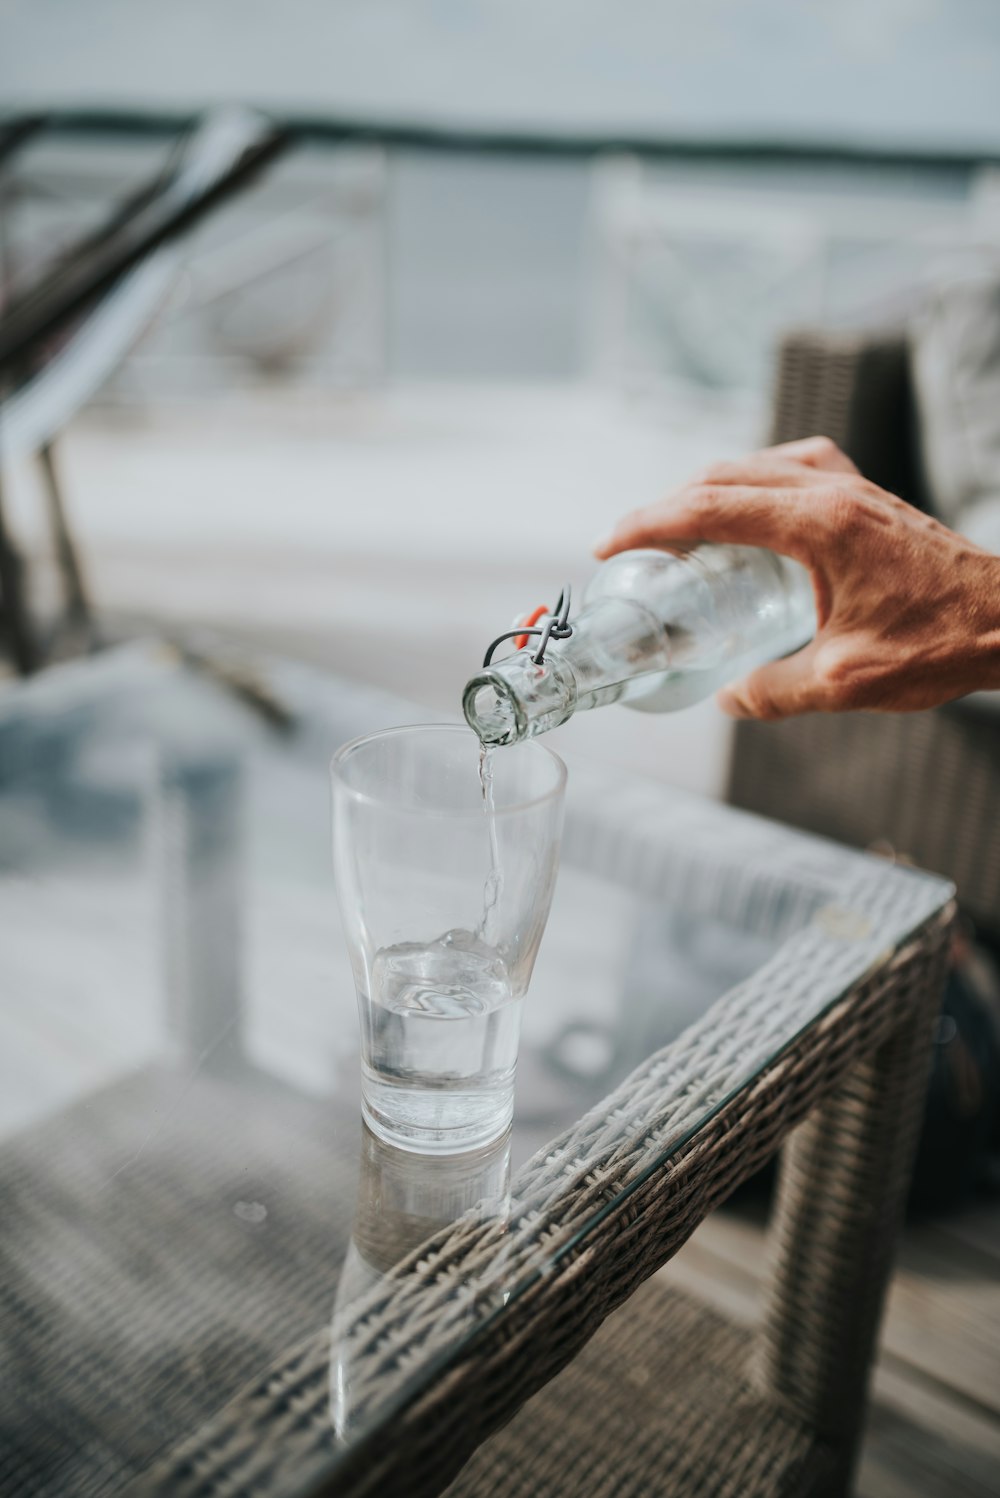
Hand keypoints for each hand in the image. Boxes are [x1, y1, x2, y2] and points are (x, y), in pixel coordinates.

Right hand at [593, 436, 999, 719]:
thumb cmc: (939, 644)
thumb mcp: (843, 683)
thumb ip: (774, 692)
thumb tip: (729, 700)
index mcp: (817, 525)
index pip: (709, 508)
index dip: (648, 524)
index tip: (609, 544)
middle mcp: (832, 490)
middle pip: (724, 476)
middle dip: (666, 505)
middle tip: (631, 544)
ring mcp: (853, 487)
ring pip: (757, 464)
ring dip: (708, 489)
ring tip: (679, 528)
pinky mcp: (868, 497)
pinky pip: (793, 468)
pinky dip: (753, 482)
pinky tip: (750, 513)